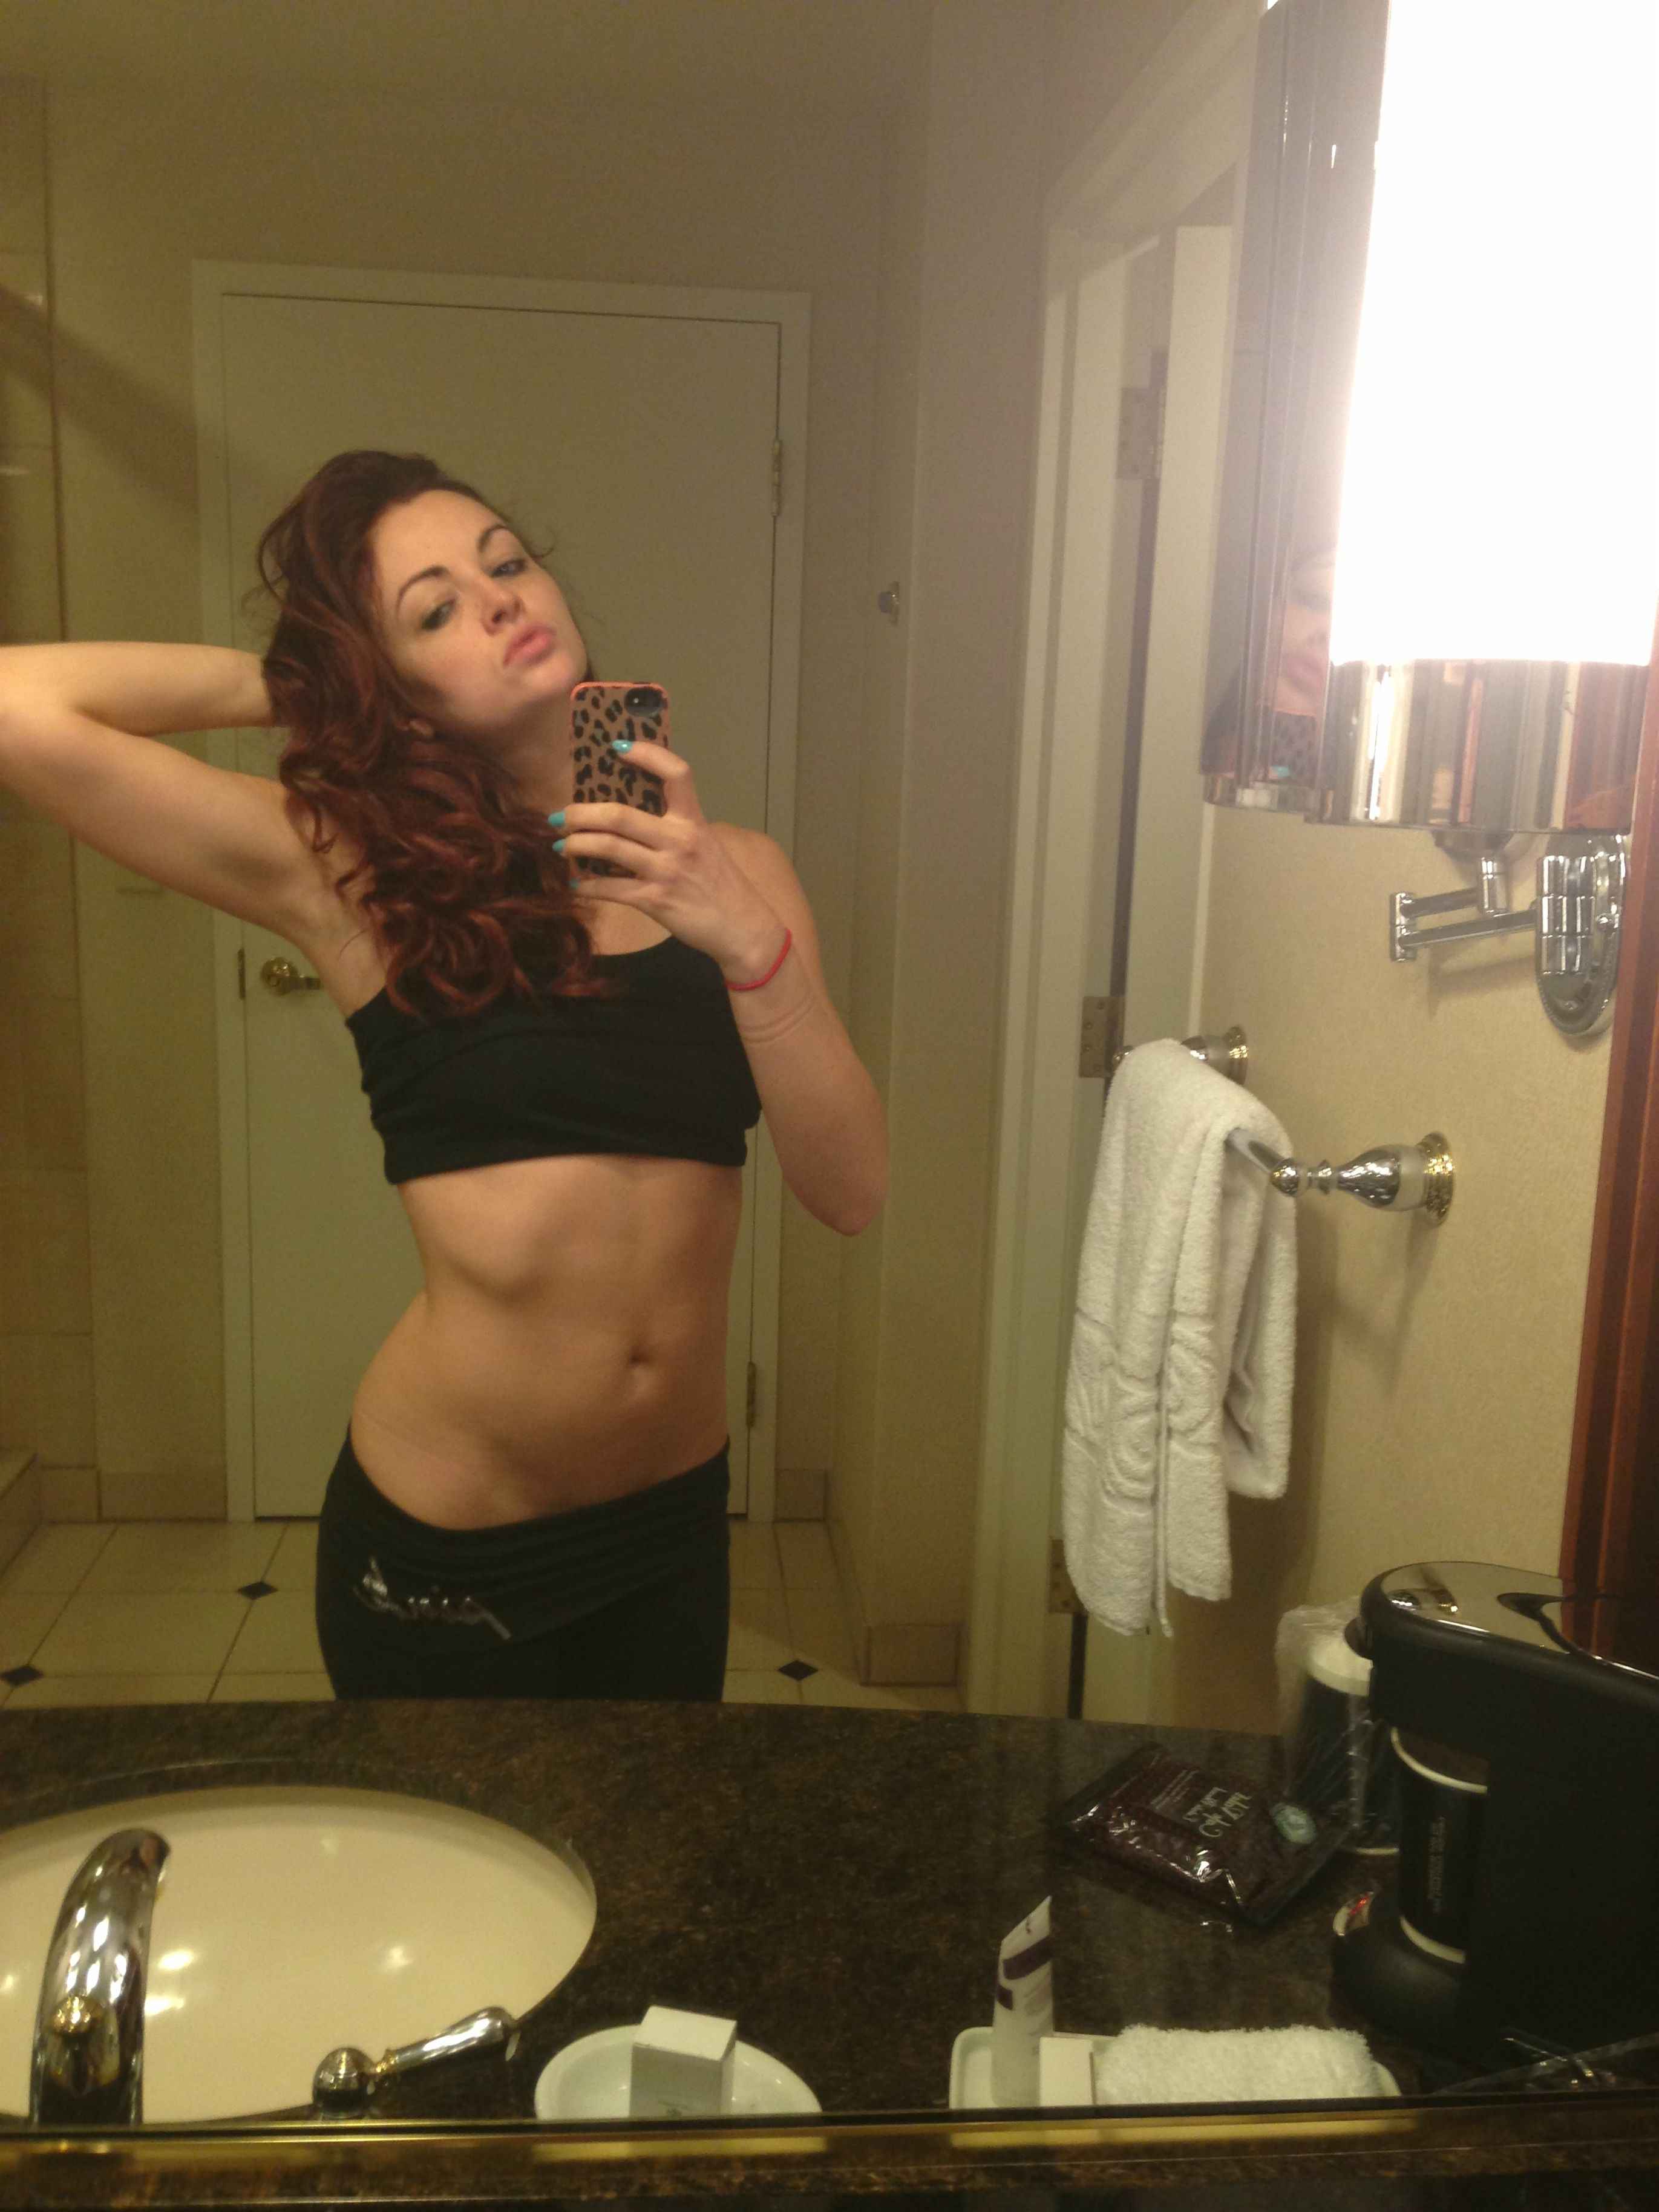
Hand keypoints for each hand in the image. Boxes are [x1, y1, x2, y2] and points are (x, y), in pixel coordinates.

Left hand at [552, 739, 784, 980]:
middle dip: (581, 813)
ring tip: (561, 845)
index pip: (675, 774)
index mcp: (694, 821)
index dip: (646, 754)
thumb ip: (674, 828)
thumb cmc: (720, 883)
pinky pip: (610, 888)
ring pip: (608, 848)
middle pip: (619, 815)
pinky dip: (586, 886)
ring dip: (576, 844)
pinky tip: (575, 884)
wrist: (741, 927)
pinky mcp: (655, 901)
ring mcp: (666, 871)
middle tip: (561, 815)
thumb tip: (627, 816)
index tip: (616, 747)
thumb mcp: (704, 845)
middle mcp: (680, 841)